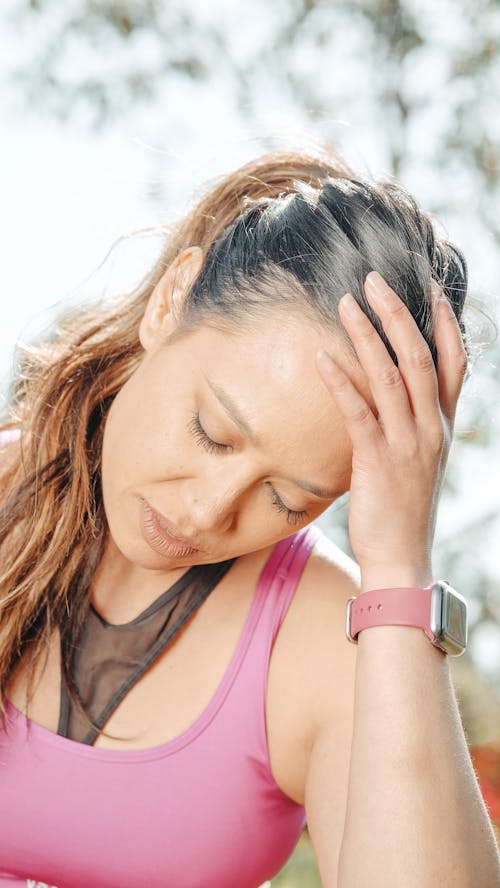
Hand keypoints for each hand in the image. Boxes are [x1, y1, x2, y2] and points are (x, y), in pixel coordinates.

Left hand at [316, 271, 468, 589]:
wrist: (401, 559)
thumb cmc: (401, 508)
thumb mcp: (416, 460)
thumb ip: (407, 424)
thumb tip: (383, 392)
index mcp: (442, 426)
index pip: (454, 363)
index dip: (443, 323)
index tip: (429, 287)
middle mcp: (431, 429)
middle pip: (421, 358)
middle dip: (399, 314)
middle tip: (375, 279)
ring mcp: (407, 445)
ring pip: (393, 377)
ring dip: (368, 335)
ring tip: (346, 303)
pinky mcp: (378, 461)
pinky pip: (359, 413)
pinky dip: (340, 382)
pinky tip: (321, 357)